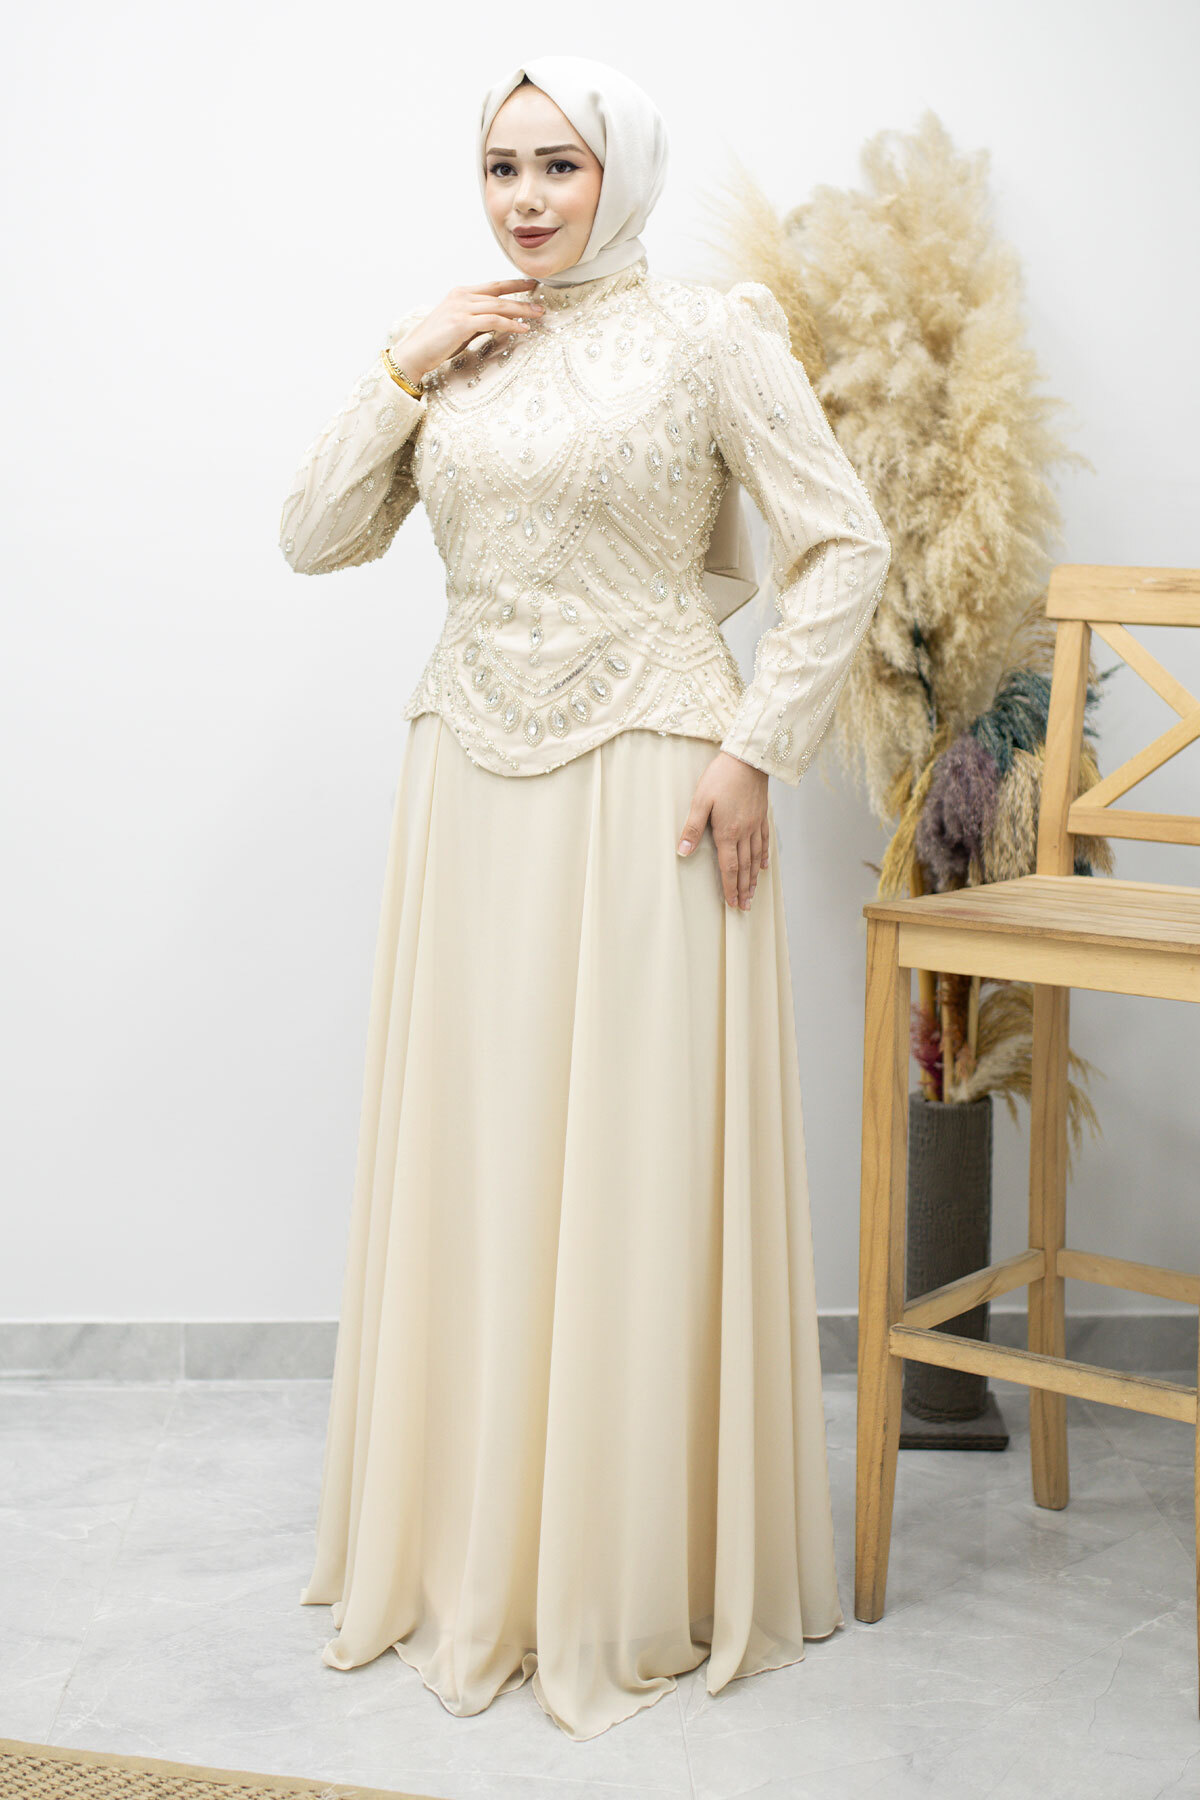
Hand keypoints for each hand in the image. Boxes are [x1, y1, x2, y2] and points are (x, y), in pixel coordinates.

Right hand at [389, 279, 545, 380]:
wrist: (414, 353)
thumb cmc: (436, 343)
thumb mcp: (459, 326)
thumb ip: (477, 321)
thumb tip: (498, 323)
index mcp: (460, 294)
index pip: (492, 286)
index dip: (513, 284)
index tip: (530, 284)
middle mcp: (461, 297)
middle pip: (499, 294)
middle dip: (522, 297)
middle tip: (541, 303)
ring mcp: (461, 308)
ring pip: (499, 306)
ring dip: (521, 311)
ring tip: (537, 315)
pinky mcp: (462, 323)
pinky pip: (493, 321)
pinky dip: (510, 324)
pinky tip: (523, 328)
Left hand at [677, 752, 770, 910]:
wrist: (748, 759)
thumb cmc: (721, 777)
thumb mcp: (701, 800)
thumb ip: (692, 827)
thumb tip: (683, 851)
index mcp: (727, 832)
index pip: (729, 867)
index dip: (730, 887)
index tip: (731, 903)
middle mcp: (744, 832)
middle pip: (744, 867)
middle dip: (743, 889)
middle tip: (744, 907)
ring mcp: (755, 825)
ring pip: (755, 858)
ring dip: (754, 878)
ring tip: (753, 894)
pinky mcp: (761, 816)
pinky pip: (764, 841)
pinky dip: (764, 856)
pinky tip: (764, 866)